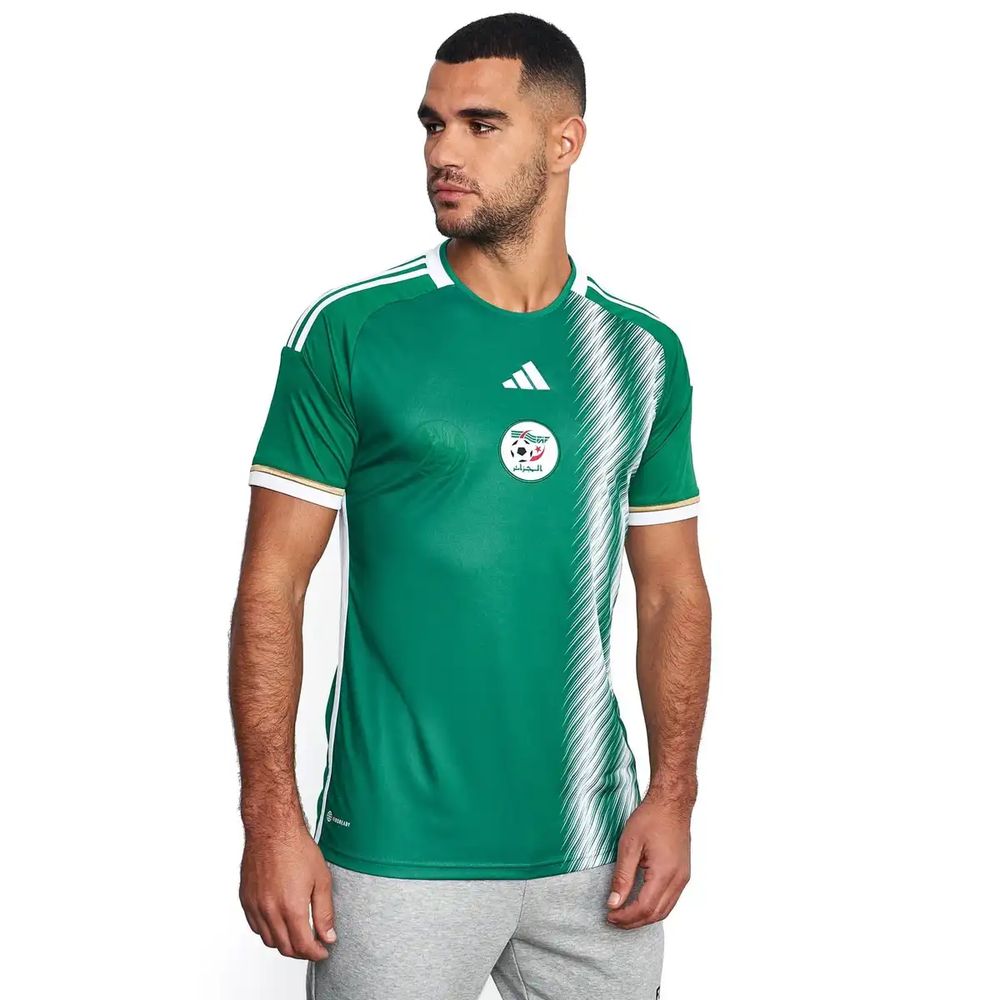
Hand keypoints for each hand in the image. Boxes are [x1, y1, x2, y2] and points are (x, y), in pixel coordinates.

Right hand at [239, 822, 336, 959]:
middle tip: (313, 945)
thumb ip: (325, 912)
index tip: (323, 950)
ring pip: (269, 940)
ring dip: (285, 943)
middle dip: (302, 952)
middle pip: (285, 948)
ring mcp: (256, 906)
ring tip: (298, 934)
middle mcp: (270, 911)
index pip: (303, 946)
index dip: (316, 953)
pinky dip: (268, 931)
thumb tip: (328, 936)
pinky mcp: (246, 900)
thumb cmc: (296, 848)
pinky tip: (279, 921)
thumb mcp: (321, 880)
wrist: (272, 829)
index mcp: (291, 907)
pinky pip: (256, 927)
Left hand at [605, 793, 691, 928]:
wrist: (672, 803)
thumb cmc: (650, 818)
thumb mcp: (629, 845)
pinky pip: (670, 900)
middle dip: (633, 922)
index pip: (645, 908)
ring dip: (644, 918)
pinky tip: (640, 904)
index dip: (626, 917)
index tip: (609, 915)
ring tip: (624, 915)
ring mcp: (683, 878)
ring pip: (665, 911)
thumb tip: (614, 902)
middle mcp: (678, 879)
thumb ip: (622, 876)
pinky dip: (654, 908)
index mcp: (664, 872)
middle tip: (613, 919)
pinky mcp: (683, 874)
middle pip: (656, 915)